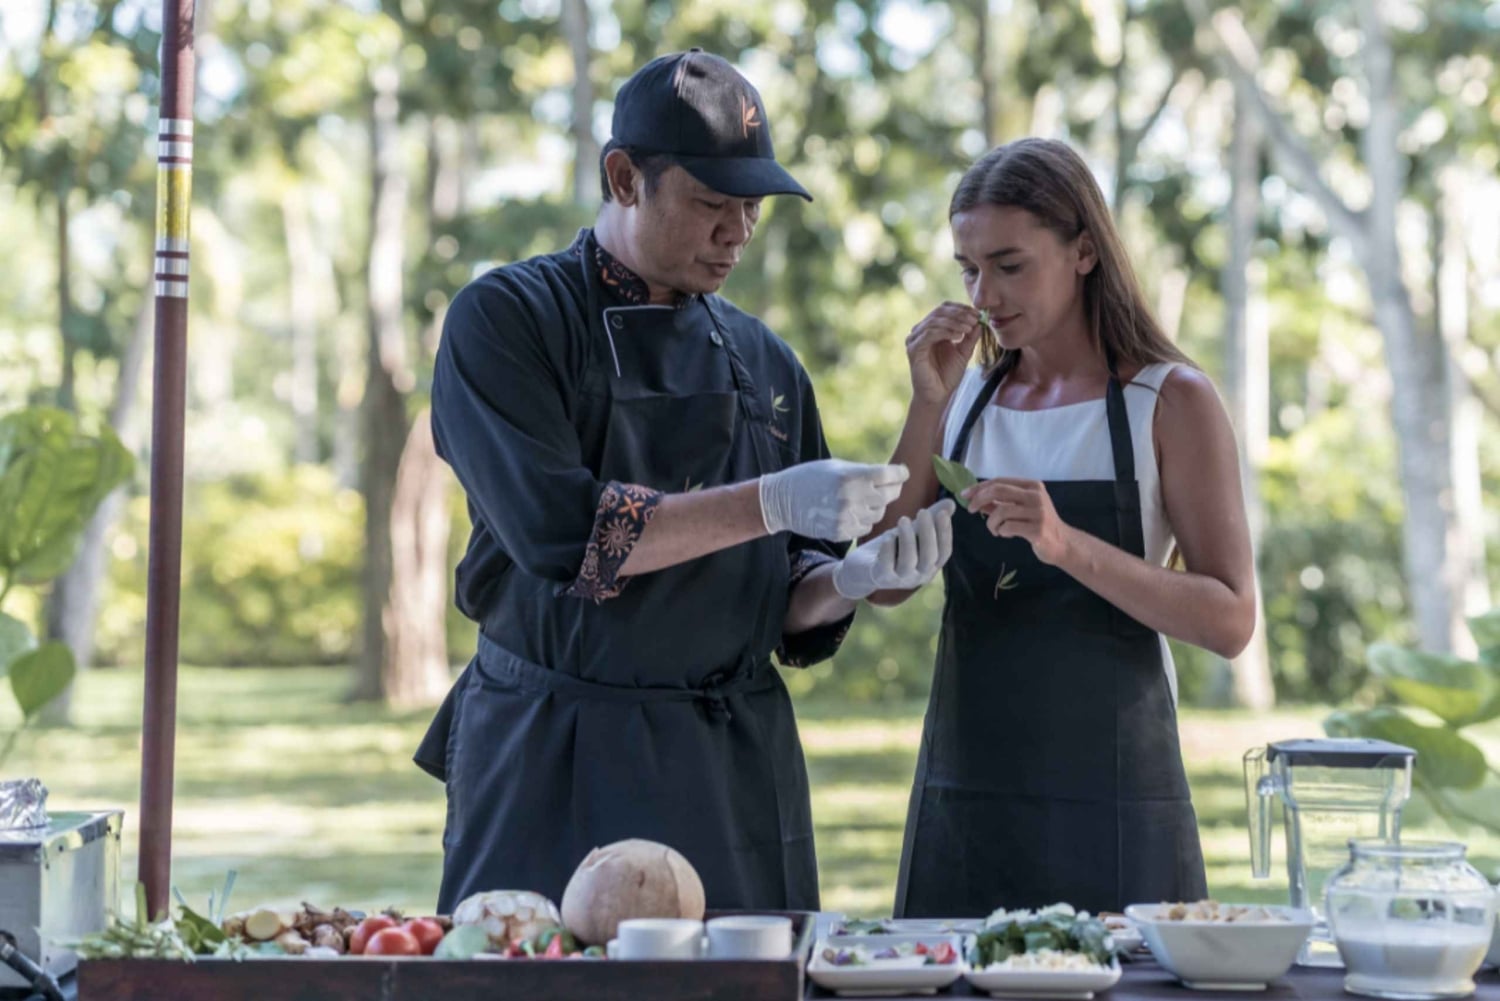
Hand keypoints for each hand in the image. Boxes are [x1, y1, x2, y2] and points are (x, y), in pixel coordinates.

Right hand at [760, 459, 909, 540]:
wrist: (783, 500)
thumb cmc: (812, 477)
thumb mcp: (838, 467)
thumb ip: (865, 472)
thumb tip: (894, 477)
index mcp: (852, 476)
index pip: (890, 475)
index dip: (900, 474)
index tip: (902, 473)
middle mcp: (851, 497)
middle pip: (890, 495)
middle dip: (893, 489)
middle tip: (889, 486)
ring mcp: (846, 517)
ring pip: (879, 513)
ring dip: (876, 506)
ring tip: (862, 499)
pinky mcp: (841, 533)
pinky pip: (866, 527)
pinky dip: (864, 520)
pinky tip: (852, 512)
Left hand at [832, 500, 956, 598]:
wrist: (863, 569)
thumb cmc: (893, 549)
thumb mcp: (913, 532)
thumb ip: (931, 520)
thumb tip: (951, 503)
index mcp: (930, 566)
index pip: (944, 553)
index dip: (945, 534)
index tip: (943, 513)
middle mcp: (919, 575)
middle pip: (929, 557)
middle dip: (928, 533)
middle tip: (923, 512)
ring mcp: (900, 579)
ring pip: (909, 561)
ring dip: (908, 539)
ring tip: (903, 519)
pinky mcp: (881, 577)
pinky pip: (887, 565)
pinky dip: (889, 549)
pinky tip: (888, 535)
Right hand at [906, 302, 982, 405]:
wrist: (938, 395)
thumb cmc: (948, 375)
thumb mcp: (964, 352)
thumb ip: (970, 337)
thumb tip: (980, 321)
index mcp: (931, 329)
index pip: (944, 309)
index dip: (961, 308)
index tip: (978, 314)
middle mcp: (920, 331)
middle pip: (939, 312)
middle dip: (959, 314)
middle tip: (975, 319)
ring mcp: (915, 339)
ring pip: (934, 321)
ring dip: (954, 322)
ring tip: (969, 328)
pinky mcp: (913, 349)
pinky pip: (929, 334)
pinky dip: (945, 332)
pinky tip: (958, 336)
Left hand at [963, 479, 1071, 564]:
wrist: (1062, 543)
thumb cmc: (1038, 524)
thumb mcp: (1020, 509)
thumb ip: (999, 502)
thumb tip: (975, 498)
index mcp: (1032, 486)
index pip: (1000, 481)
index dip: (979, 487)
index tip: (965, 495)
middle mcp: (1036, 496)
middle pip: (999, 491)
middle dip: (980, 499)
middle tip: (972, 510)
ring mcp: (1038, 512)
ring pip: (1001, 511)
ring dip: (991, 522)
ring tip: (995, 529)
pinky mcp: (1038, 530)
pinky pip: (1008, 527)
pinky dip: (1001, 531)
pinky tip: (1006, 534)